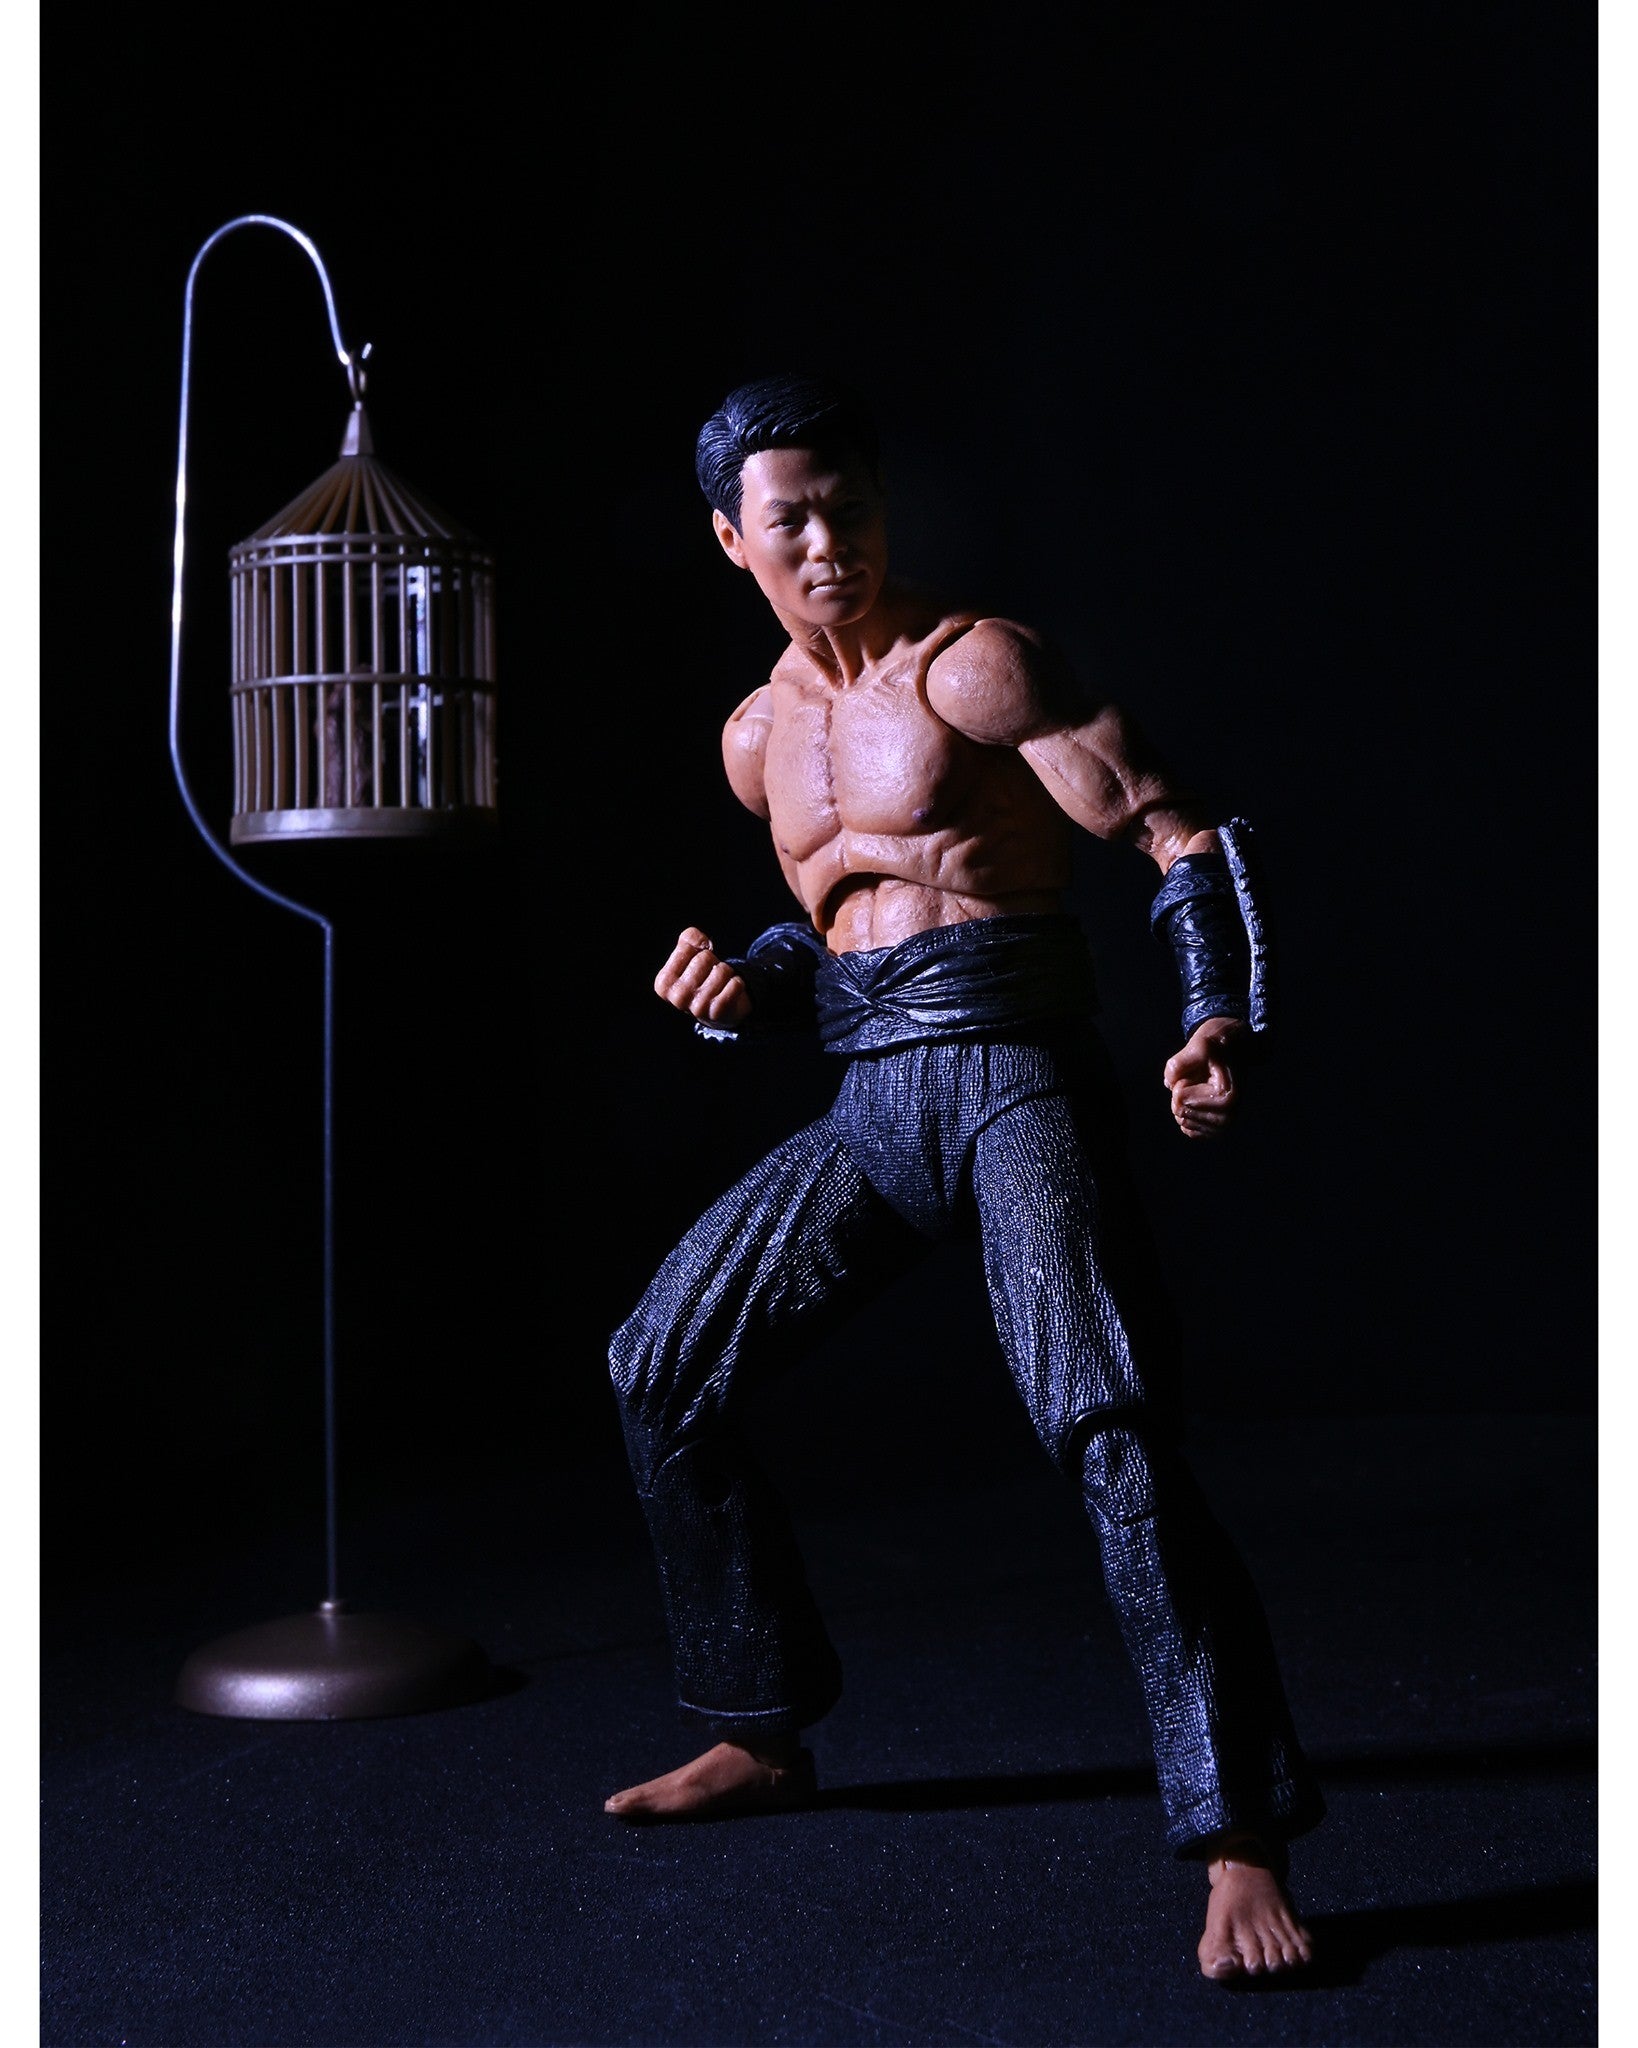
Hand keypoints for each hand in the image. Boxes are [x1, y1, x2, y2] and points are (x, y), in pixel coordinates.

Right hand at [655, 927, 752, 1025]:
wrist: (715, 1010)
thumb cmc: (699, 977)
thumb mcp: (687, 955)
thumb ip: (688, 938)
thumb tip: (703, 943)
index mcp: (663, 983)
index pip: (686, 947)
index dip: (697, 949)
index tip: (695, 963)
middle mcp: (677, 997)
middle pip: (705, 958)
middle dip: (712, 962)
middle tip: (709, 975)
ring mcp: (697, 1008)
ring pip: (722, 970)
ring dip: (726, 972)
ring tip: (720, 983)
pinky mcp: (717, 1012)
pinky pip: (735, 985)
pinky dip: (737, 983)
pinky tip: (730, 990)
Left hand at [1162, 1019, 1242, 1139]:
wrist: (1231, 1049)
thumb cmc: (1215, 1047)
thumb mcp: (1197, 1046)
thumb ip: (1177, 1065)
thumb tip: (1169, 1085)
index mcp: (1227, 1099)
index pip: (1180, 1098)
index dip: (1183, 1080)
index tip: (1202, 1072)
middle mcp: (1228, 1118)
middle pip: (1179, 1111)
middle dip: (1183, 1091)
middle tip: (1202, 1079)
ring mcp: (1223, 1126)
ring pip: (1182, 1120)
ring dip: (1186, 1101)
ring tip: (1204, 1087)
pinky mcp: (1215, 1130)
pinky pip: (1188, 1129)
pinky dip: (1187, 1113)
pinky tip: (1200, 1100)